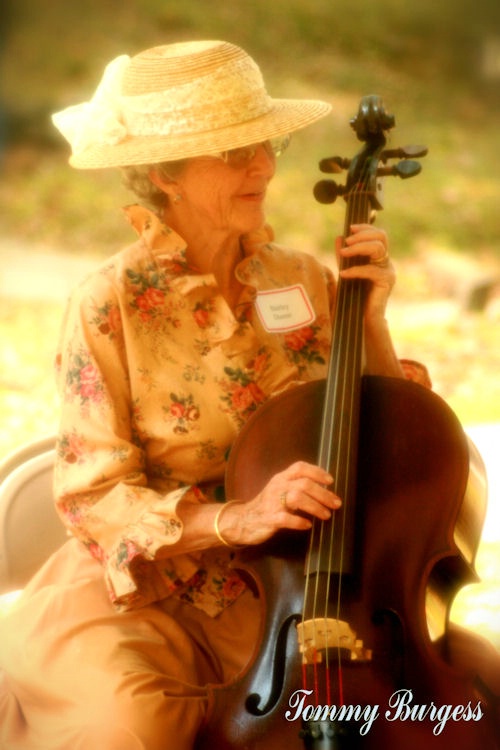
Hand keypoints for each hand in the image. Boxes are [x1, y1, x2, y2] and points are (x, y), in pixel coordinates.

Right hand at [220, 461, 340, 546]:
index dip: (317, 471)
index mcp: (280, 478)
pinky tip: (307, 525)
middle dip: (323, 494)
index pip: (299, 467)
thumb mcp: (279, 490)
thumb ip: (296, 486)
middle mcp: (277, 487)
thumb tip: (323, 488)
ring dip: (315, 506)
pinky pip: (286, 518)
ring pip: (297, 498)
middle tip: (336, 504)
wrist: (242, 520)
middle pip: (304, 484)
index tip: (330, 481)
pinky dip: (299, 521)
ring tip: (326, 515)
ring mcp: (272, 503)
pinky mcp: (269, 519)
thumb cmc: (266, 506)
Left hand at [336, 223, 395, 320]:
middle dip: (362, 235)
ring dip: (358, 247)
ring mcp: (388, 270)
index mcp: (378, 258)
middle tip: (347, 242)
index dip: (365, 228)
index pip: (378, 235)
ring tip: (343, 253)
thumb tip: (339, 237)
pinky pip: (371, 270)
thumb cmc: (354, 297)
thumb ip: (344, 256)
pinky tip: (343, 274)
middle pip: (380, 237)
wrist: (362, 319)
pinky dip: (355, 270)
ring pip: (377, 248)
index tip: (350, 228)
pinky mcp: (386, 281)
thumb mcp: (347, 271)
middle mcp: (385, 262)